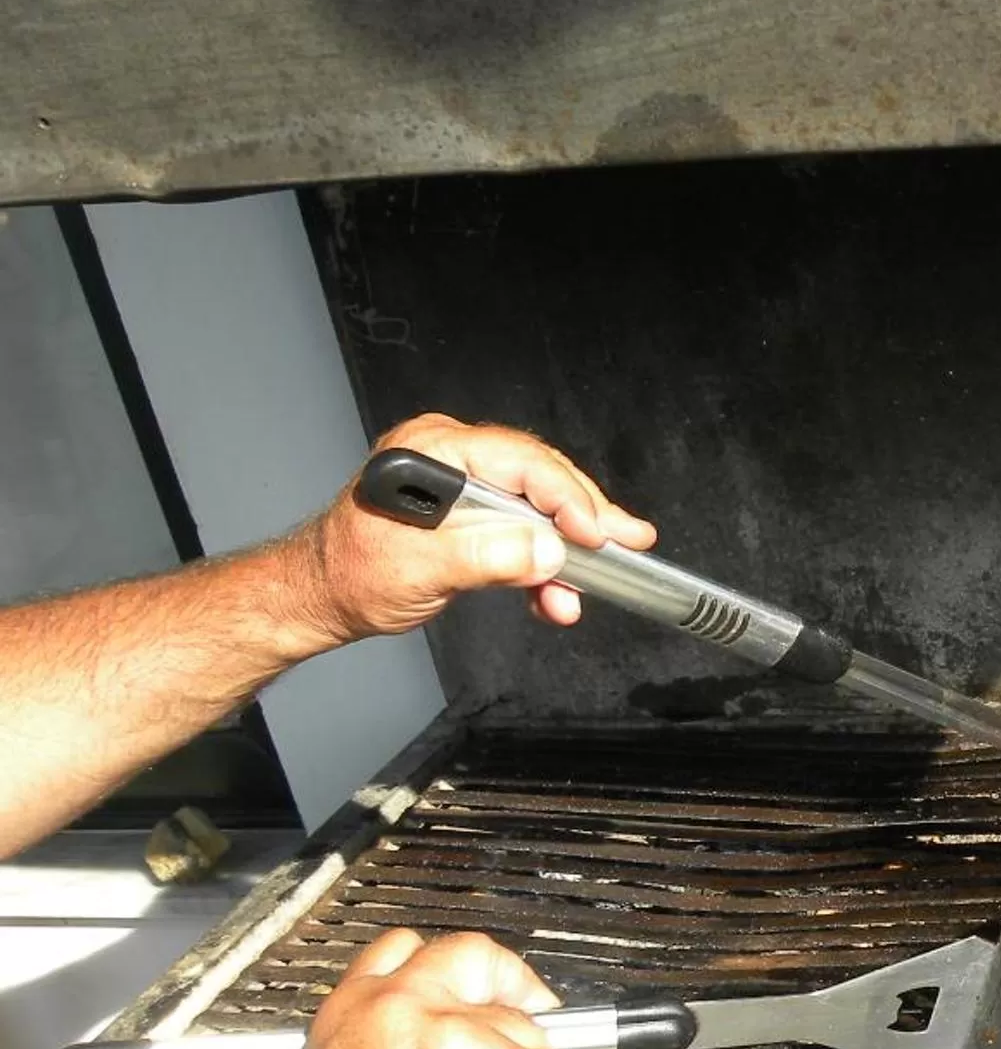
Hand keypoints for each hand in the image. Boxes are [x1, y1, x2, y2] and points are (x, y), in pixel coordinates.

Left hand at [287, 414, 656, 644]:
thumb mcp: (418, 568)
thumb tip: (546, 552)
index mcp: (431, 450)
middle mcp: (451, 457)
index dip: (566, 496)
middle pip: (539, 478)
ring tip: (589, 584)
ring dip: (567, 550)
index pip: (519, 460)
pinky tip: (555, 593)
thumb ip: (485, 556)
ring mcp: (464, 484)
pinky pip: (523, 529)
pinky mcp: (472, 513)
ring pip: (538, 507)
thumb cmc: (350, 574)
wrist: (322, 598)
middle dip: (585, 517)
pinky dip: (543, 563)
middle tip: (628, 540)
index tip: (595, 532)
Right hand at [291, 930, 572, 1048]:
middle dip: (509, 979)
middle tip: (528, 1004)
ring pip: (525, 1031)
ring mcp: (469, 1037)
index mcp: (356, 1014)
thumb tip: (410, 1036)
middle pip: (476, 957)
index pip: (402, 950)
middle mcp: (412, 1011)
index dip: (442, 963)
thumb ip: (374, 1044)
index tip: (466, 980)